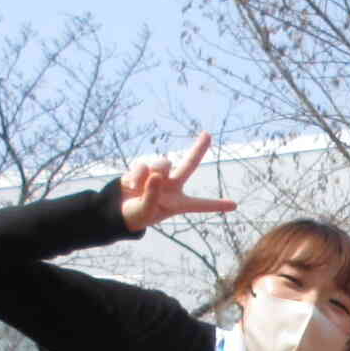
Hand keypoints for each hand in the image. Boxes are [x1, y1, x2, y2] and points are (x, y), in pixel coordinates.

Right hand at [118, 133, 235, 232]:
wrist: (116, 210)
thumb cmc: (135, 215)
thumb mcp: (146, 211)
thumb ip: (152, 194)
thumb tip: (156, 174)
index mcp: (178, 203)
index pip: (200, 204)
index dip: (216, 204)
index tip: (234, 205)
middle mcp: (172, 186)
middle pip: (189, 164)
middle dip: (198, 148)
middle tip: (207, 134)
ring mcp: (158, 175)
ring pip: (162, 163)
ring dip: (154, 170)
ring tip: (141, 186)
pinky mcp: (143, 168)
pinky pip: (142, 165)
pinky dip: (136, 175)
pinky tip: (132, 185)